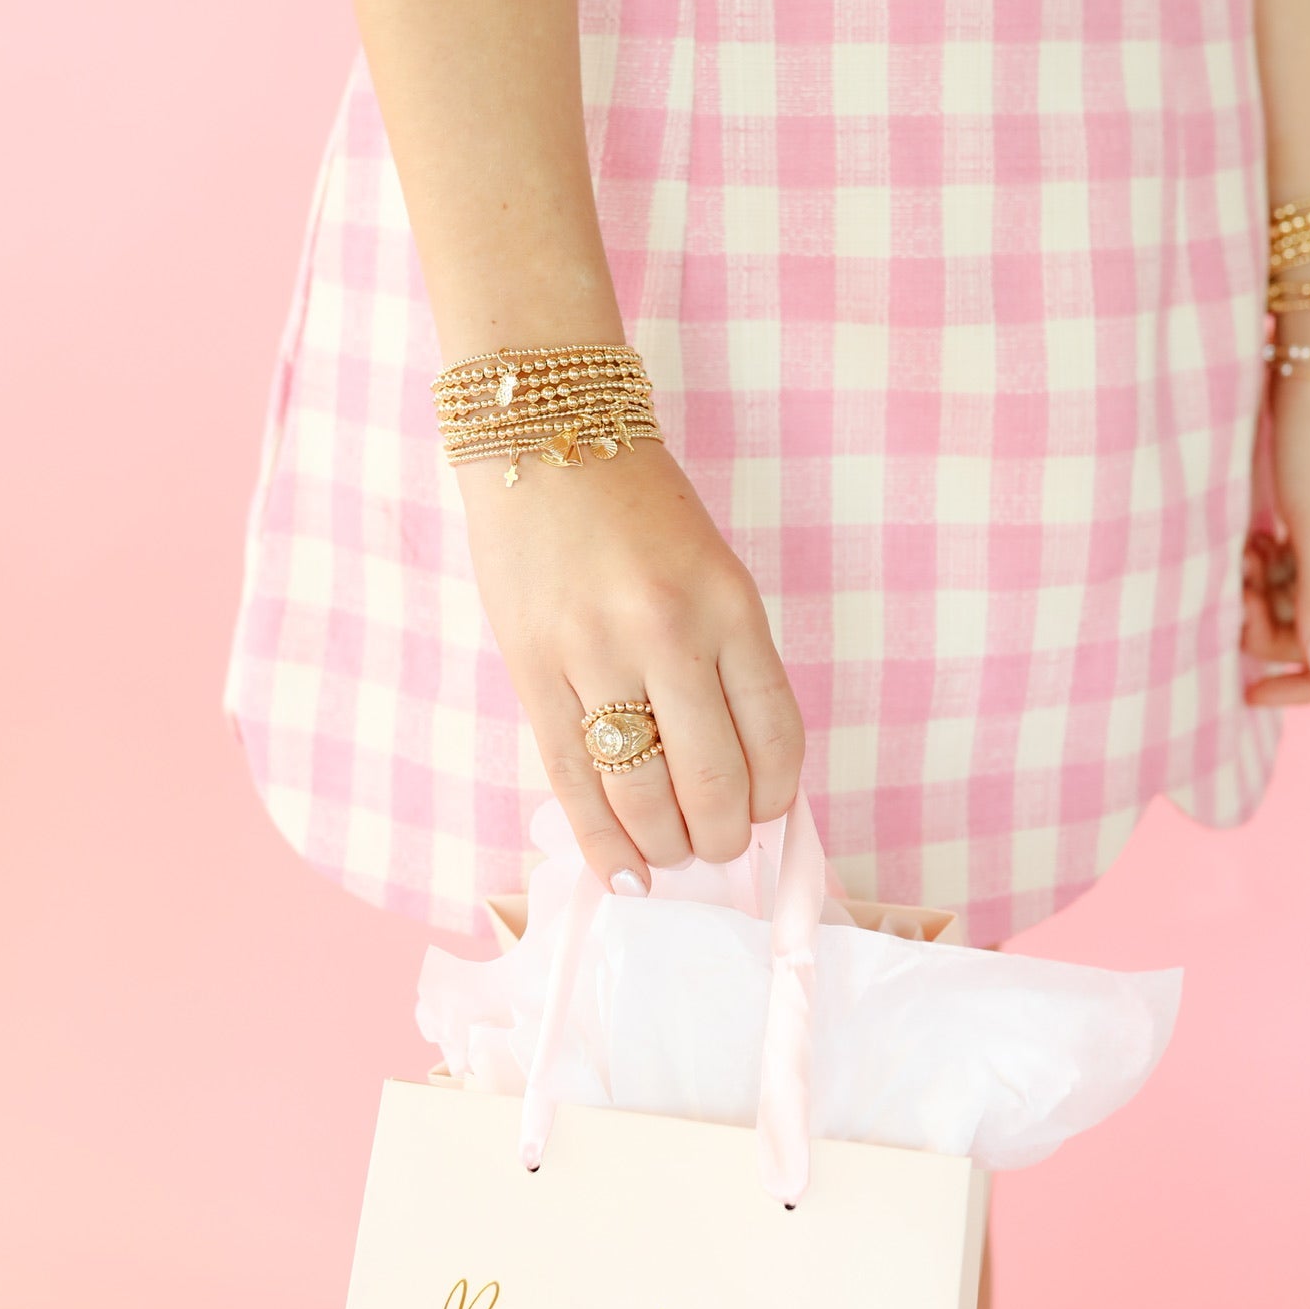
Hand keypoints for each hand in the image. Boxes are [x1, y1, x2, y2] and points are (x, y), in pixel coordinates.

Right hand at [458, 440, 804, 891]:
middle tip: (718, 846)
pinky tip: (621, 871)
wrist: (542, 437)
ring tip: (672, 857)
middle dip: (723, 835)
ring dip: (666, 846)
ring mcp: (594, 655)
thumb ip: (728, 663)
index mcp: (728, 604)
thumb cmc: (637, 508)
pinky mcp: (532, 672)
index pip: (775, 734)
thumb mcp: (711, 571)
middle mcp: (668, 633)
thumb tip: (742, 773)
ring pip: (641, 793)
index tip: (768, 813)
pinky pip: (570, 781)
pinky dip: (601, 839)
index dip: (777, 796)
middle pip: (713, 779)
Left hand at [1242, 373, 1309, 703]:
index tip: (1250, 691)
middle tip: (1236, 591)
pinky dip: (1258, 570)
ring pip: (1292, 605)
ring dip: (1260, 596)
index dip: (1305, 686)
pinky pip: (1281, 573)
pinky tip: (1243, 542)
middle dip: (1270, 629)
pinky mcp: (1308, 524)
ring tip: (1240, 555)